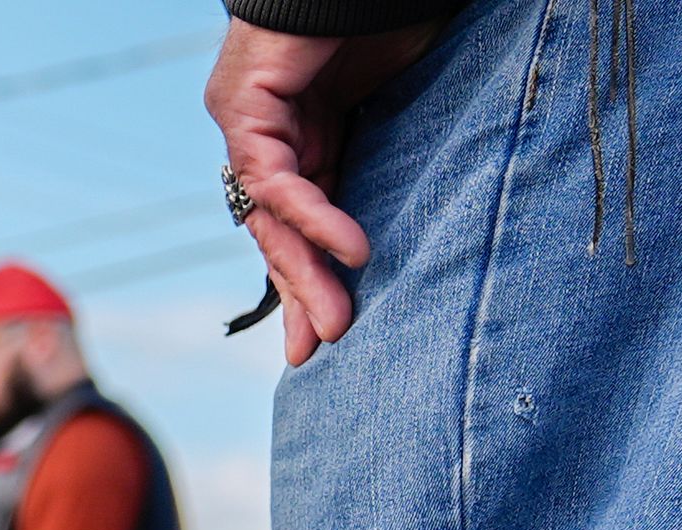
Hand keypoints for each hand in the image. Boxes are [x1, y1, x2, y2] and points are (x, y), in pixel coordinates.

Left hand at [208, 20, 438, 363]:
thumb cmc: (391, 15)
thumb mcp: (399, 106)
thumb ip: (397, 160)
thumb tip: (438, 219)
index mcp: (302, 138)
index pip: (298, 224)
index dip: (313, 276)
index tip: (334, 329)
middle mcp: (267, 136)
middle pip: (276, 232)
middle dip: (302, 291)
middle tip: (324, 345)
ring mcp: (248, 123)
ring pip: (269, 218)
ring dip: (304, 272)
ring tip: (336, 322)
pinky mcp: (244, 107)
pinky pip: (276, 179)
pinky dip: (312, 217)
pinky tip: (350, 250)